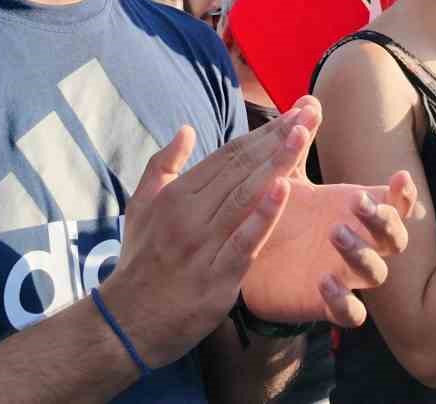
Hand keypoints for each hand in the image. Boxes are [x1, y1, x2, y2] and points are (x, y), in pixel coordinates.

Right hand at [97, 99, 319, 368]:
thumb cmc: (139, 260)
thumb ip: (163, 165)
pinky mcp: (216, 277)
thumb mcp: (141, 206)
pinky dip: (263, 215)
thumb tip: (186, 130)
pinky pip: (244, 241)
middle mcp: (190, 214)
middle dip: (277, 139)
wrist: (127, 321)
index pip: (228, 156)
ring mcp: (203, 245)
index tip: (291, 114)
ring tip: (302, 137)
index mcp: (176, 195)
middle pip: (241, 169)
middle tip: (309, 114)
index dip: (262, 133)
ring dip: (277, 164)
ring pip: (245, 197)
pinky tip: (283, 190)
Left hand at [241, 154, 416, 326]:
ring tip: (335, 234)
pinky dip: (345, 301)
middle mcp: (359, 244)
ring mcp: (345, 276)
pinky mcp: (325, 304)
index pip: (396, 204)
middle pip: (396, 239)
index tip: (399, 176)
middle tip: (358, 204)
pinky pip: (351, 313)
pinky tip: (324, 280)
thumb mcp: (285, 175)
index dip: (405, 193)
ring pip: (376, 274)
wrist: (241, 255)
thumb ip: (298, 142)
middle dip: (384, 221)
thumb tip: (309, 98)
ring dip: (362, 254)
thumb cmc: (275, 211)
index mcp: (355, 212)